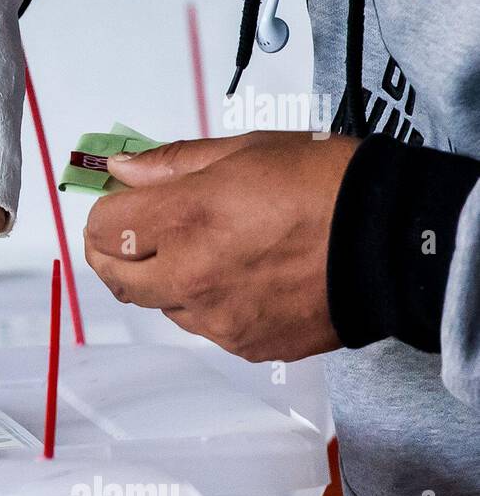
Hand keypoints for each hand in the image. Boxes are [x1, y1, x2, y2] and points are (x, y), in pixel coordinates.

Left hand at [82, 131, 359, 361]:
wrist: (395, 243)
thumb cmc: (326, 185)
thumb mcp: (244, 150)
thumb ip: (171, 164)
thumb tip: (121, 170)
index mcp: (183, 218)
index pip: (100, 229)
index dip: (105, 213)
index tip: (119, 203)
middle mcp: (189, 276)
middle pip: (115, 278)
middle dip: (115, 253)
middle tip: (136, 234)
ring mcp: (215, 318)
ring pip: (160, 305)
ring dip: (165, 281)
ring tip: (206, 251)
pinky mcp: (244, 345)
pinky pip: (204, 328)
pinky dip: (208, 305)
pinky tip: (241, 279)